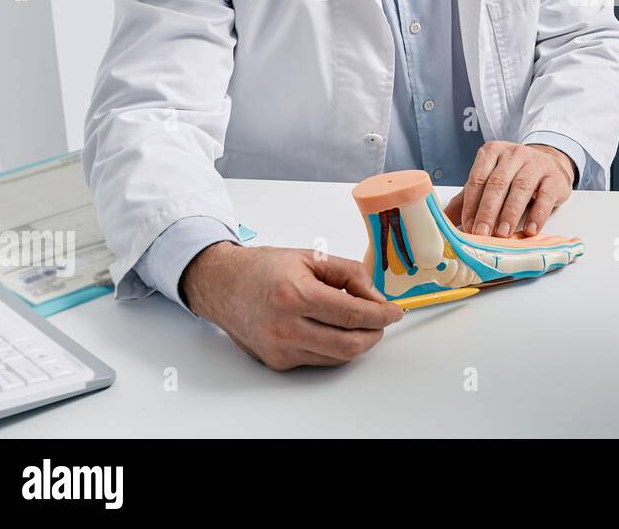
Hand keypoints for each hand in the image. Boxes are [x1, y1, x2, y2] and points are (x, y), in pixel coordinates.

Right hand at [181, 243, 402, 370]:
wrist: (223, 285)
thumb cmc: (264, 268)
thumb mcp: (312, 257)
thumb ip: (350, 274)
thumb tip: (377, 297)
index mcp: (296, 295)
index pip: (353, 315)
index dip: (381, 315)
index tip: (395, 312)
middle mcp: (286, 327)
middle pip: (349, 344)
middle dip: (375, 333)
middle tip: (382, 319)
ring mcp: (280, 348)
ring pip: (337, 356)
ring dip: (357, 342)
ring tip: (360, 322)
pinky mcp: (277, 361)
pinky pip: (319, 359)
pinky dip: (335, 346)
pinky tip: (334, 329)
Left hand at [444, 142, 575, 237]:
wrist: (549, 163)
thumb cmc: (513, 175)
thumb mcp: (488, 181)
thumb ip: (466, 199)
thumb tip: (441, 220)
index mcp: (491, 152)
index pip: (478, 178)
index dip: (471, 204)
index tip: (467, 226)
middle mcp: (513, 154)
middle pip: (497, 183)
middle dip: (488, 211)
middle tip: (481, 233)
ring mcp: (536, 163)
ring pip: (520, 188)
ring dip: (510, 213)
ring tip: (502, 234)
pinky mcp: (554, 177)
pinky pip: (545, 196)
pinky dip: (537, 215)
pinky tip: (530, 230)